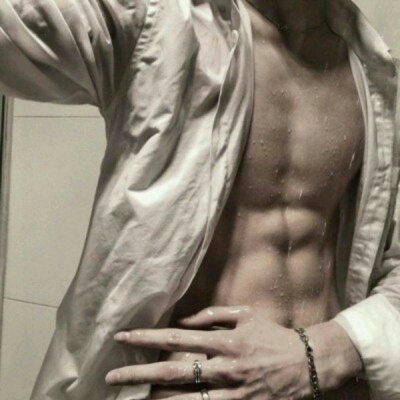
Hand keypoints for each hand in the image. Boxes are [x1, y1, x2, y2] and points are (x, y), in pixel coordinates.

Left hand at [105, 306, 313, 398]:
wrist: (307, 364)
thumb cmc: (273, 335)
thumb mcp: (245, 315)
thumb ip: (213, 316)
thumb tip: (183, 320)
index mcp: (224, 340)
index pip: (176, 337)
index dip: (147, 337)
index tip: (123, 337)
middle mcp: (224, 368)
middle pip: (173, 373)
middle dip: (139, 374)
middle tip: (112, 376)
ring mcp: (232, 393)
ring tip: (131, 399)